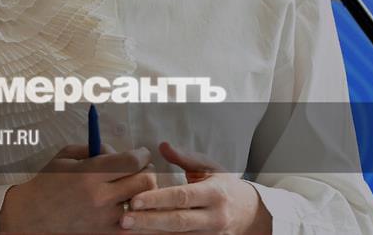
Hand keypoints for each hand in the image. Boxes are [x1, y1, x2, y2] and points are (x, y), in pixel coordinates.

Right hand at [0, 143, 157, 231]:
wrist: (30, 219)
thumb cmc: (47, 184)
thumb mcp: (66, 156)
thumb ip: (95, 149)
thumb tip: (118, 150)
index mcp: (90, 174)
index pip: (133, 161)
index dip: (143, 154)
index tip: (141, 153)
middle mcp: (100, 197)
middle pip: (145, 181)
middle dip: (146, 172)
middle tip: (140, 170)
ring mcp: (104, 219)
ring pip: (141, 203)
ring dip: (140, 194)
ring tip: (130, 190)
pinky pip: (132, 223)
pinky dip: (133, 214)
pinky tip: (124, 207)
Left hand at [121, 141, 271, 233]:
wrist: (248, 213)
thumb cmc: (224, 186)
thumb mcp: (210, 167)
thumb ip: (185, 158)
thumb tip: (162, 145)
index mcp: (215, 193)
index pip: (183, 197)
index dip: (158, 199)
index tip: (135, 200)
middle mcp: (214, 217)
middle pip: (177, 222)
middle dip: (149, 221)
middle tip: (124, 219)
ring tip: (125, 231)